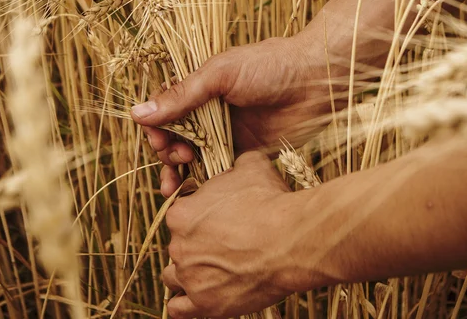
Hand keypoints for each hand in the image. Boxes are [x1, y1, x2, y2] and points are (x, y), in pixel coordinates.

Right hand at [131, 36, 333, 195]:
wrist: (317, 79)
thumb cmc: (268, 65)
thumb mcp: (220, 75)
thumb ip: (181, 96)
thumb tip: (137, 114)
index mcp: (201, 87)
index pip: (166, 110)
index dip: (157, 128)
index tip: (158, 139)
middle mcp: (210, 112)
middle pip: (176, 137)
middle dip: (167, 152)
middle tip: (177, 156)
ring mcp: (228, 133)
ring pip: (193, 158)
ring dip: (179, 172)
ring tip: (176, 184)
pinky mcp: (246, 153)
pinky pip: (219, 172)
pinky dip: (204, 184)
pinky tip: (195, 194)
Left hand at [162, 151, 309, 318]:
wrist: (291, 240)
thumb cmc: (270, 201)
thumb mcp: (251, 167)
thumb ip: (235, 164)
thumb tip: (237, 163)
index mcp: (181, 213)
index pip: (180, 213)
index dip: (199, 213)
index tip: (218, 215)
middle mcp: (178, 247)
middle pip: (178, 244)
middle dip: (196, 242)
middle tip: (225, 240)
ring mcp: (190, 278)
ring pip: (174, 277)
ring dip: (189, 272)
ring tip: (213, 268)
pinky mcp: (205, 305)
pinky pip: (179, 310)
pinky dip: (186, 303)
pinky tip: (202, 293)